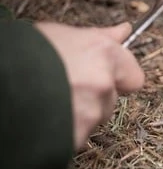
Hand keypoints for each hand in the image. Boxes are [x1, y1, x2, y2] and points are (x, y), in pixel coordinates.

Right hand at [35, 21, 144, 150]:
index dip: (120, 78)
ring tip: (48, 102)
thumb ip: (98, 36)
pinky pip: (75, 138)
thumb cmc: (22, 53)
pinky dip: (63, 133)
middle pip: (111, 99)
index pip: (134, 77)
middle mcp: (103, 84)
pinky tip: (42, 119)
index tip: (107, 76)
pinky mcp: (74, 138)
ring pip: (93, 119)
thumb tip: (124, 31)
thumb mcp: (59, 34)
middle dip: (95, 97)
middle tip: (67, 89)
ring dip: (78, 115)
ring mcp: (90, 113)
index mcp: (103, 54)